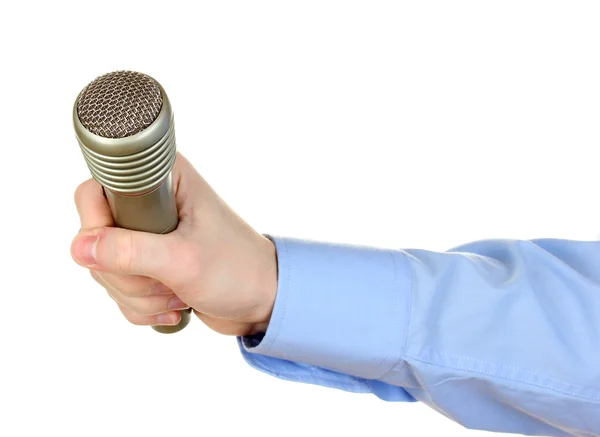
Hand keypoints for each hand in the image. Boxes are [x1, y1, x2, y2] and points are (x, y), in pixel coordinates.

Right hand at [70, 153, 277, 335]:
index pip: (96, 192)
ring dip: (138, 295)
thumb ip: (130, 252)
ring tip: (178, 293)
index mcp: (163, 182)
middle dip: (127, 275)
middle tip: (168, 280)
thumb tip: (80, 248)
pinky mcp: (148, 263)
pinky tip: (175, 305)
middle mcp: (150, 203)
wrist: (264, 300)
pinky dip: (142, 306)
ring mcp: (147, 236)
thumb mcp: (184, 261)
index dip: (98, 226)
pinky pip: (118, 290)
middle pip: (95, 238)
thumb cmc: (238, 271)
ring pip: (104, 269)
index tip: (125, 252)